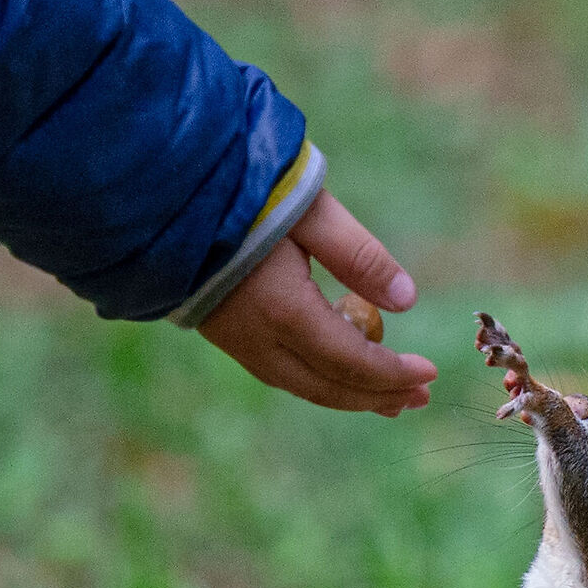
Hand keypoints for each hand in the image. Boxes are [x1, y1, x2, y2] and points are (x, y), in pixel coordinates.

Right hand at [199, 189, 436, 414]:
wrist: (157, 190)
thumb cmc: (237, 188)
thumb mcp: (308, 209)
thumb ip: (358, 255)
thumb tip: (407, 299)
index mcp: (285, 312)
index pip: (353, 362)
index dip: (394, 373)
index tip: (430, 372)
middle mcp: (260, 342)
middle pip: (331, 388)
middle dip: (379, 396)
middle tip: (421, 398)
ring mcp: (238, 344)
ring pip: (305, 387)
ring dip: (352, 396)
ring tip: (392, 399)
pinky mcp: (226, 336)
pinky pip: (284, 373)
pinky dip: (322, 380)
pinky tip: (343, 372)